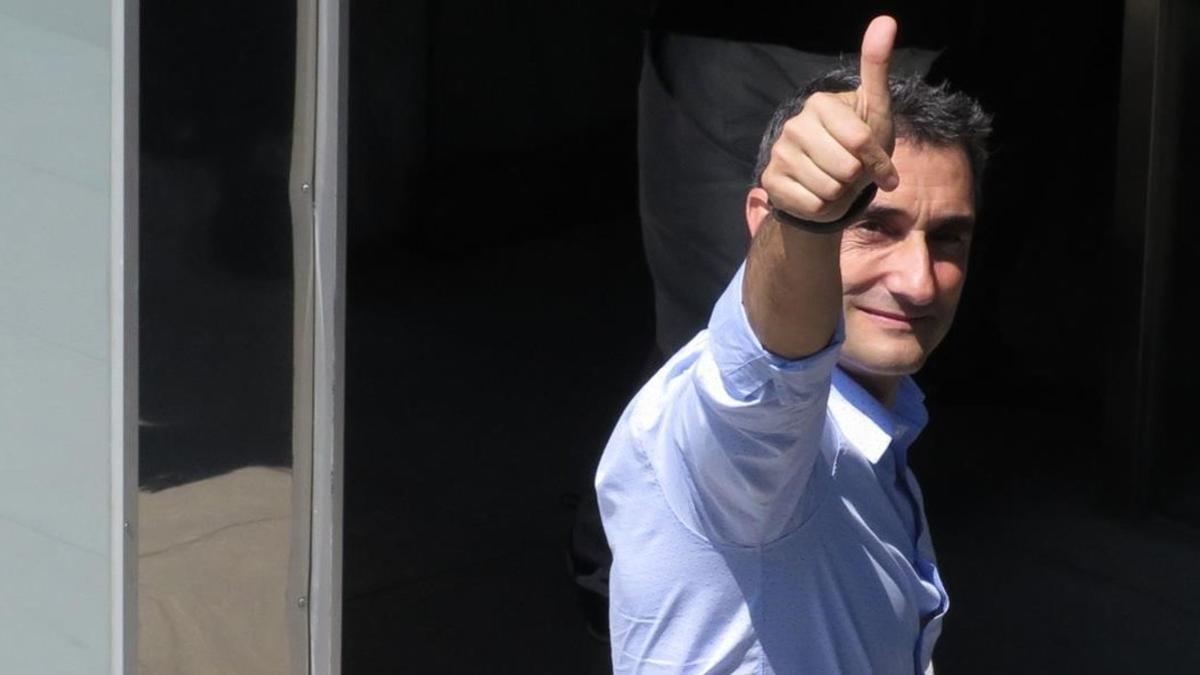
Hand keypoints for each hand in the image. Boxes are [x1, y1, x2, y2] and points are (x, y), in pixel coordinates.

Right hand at [761, 16, 897, 223]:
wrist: (830, 183)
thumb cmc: (858, 144)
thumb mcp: (875, 109)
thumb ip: (877, 68)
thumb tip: (886, 20)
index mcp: (819, 104)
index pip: (861, 142)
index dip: (878, 162)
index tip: (880, 166)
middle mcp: (794, 125)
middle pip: (846, 168)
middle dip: (857, 179)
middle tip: (852, 174)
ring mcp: (779, 153)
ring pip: (829, 189)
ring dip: (841, 195)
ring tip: (836, 183)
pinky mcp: (770, 182)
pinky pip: (813, 205)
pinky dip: (823, 208)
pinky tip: (818, 195)